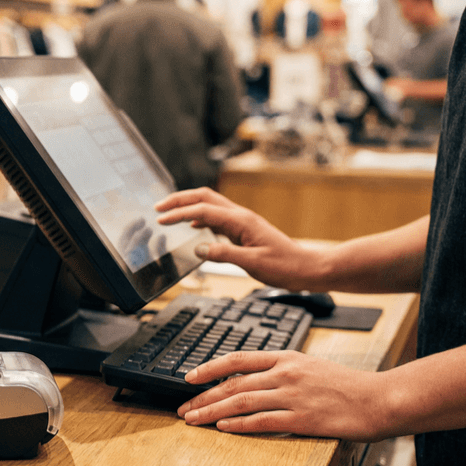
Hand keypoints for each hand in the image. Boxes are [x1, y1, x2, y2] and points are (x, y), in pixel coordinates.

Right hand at [155, 188, 323, 289]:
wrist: (307, 268)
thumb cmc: (285, 266)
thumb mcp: (253, 263)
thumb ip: (225, 254)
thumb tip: (199, 248)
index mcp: (241, 222)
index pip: (202, 211)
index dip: (179, 214)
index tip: (161, 220)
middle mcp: (241, 216)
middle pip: (204, 197)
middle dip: (179, 199)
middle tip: (159, 207)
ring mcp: (242, 221)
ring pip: (210, 203)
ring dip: (188, 205)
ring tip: (170, 212)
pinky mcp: (244, 229)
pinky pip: (217, 216)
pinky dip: (200, 216)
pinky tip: (193, 226)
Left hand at [178, 351, 390, 441]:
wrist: (378, 399)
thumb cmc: (346, 385)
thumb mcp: (309, 365)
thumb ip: (281, 369)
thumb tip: (250, 378)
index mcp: (286, 357)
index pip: (238, 359)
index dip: (210, 367)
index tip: (189, 377)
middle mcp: (285, 373)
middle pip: (233, 383)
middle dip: (203, 396)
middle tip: (184, 406)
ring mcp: (293, 395)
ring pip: (241, 401)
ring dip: (212, 411)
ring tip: (195, 419)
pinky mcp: (302, 418)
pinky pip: (262, 421)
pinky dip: (239, 424)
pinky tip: (223, 428)